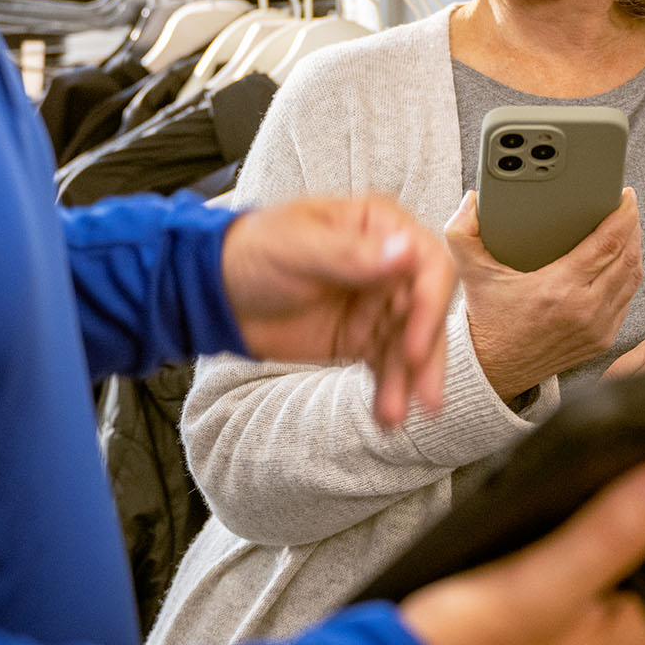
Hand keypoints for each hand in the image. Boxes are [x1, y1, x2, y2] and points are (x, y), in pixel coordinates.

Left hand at [221, 195, 453, 428]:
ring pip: (406, 344)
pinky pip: (383, 366)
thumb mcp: (296, 246)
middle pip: (424, 312)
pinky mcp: (359, 339)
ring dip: (405, 381)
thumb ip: (350, 253)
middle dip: (424, 355)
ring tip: (395, 416)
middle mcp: (386, 266)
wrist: (215, 293)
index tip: (414, 346)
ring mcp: (375, 305)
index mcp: (379, 228)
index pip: (427, 265)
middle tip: (424, 396)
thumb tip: (406, 252)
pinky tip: (386, 417)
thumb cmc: (253, 251)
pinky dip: (388, 391)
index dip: (429, 307)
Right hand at [445, 188, 643, 401]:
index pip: (607, 244)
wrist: (492, 370)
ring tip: (626, 228)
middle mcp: (584, 310)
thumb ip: (463, 230)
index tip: (625, 197)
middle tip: (626, 206)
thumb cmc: (486, 322)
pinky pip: (627, 300)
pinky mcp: (602, 339)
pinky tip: (620, 261)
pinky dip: (628, 276)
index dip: (623, 215)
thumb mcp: (469, 272)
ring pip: (633, 278)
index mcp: (557, 289)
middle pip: (628, 256)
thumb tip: (473, 200)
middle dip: (632, 226)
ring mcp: (597, 327)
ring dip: (634, 249)